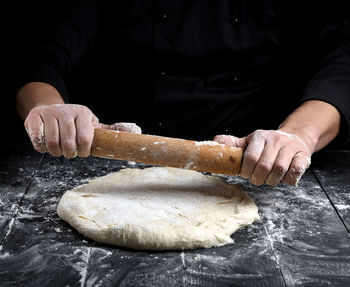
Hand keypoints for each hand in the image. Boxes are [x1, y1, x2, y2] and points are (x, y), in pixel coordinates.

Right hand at [24, 104, 140, 157]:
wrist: (51, 109)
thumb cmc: (76, 122)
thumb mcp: (94, 124)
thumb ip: (112, 130)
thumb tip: (137, 131)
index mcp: (83, 113)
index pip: (86, 138)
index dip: (84, 151)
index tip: (83, 152)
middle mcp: (66, 111)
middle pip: (68, 143)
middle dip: (70, 153)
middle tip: (70, 152)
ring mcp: (49, 113)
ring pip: (52, 143)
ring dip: (56, 152)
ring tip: (59, 149)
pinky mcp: (34, 118)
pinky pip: (37, 140)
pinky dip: (42, 147)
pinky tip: (46, 144)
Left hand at [214, 130, 311, 185]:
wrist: (295, 136)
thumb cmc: (268, 144)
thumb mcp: (250, 141)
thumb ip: (233, 143)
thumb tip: (215, 141)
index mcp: (260, 137)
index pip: (250, 156)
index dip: (246, 170)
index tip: (245, 175)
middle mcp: (276, 139)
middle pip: (264, 165)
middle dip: (258, 178)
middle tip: (256, 180)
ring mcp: (290, 147)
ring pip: (279, 169)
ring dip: (272, 180)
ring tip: (268, 180)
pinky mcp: (303, 155)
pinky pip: (296, 170)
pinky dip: (288, 179)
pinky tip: (283, 178)